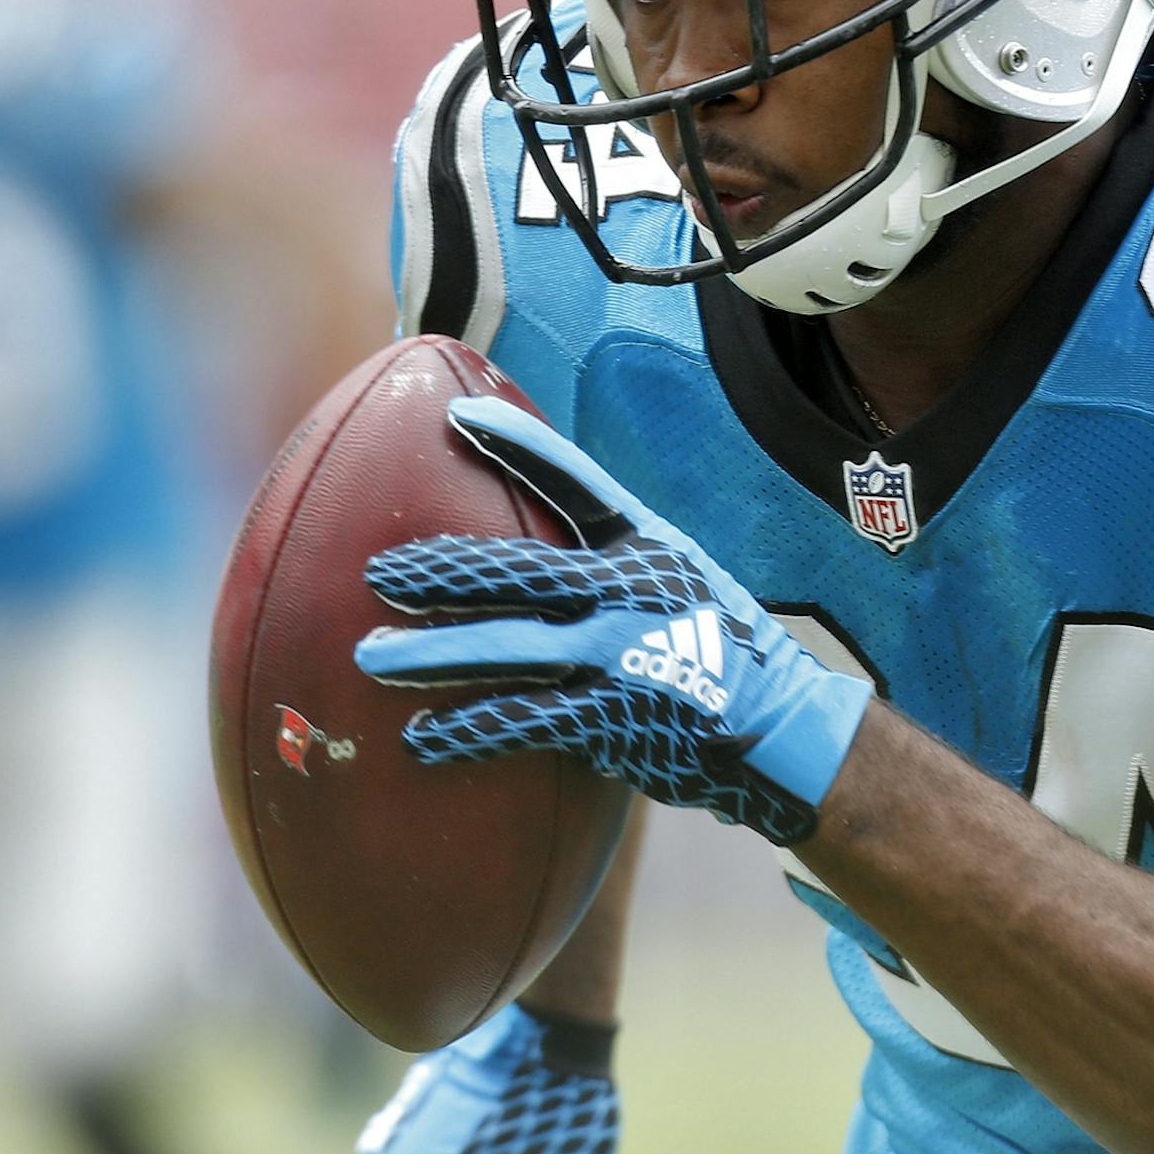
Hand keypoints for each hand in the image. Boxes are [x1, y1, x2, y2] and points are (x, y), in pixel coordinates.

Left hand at [354, 395, 872, 844]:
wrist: (781, 726)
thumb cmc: (720, 650)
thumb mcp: (681, 580)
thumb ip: (615, 563)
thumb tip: (540, 556)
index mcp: (646, 546)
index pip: (575, 480)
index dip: (517, 443)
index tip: (458, 414)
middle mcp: (628, 590)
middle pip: (518, 569)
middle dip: (443, 567)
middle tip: (379, 571)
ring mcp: (618, 655)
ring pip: (507, 647)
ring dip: (433, 654)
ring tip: (371, 657)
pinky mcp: (610, 719)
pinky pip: (522, 722)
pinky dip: (468, 729)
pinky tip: (422, 738)